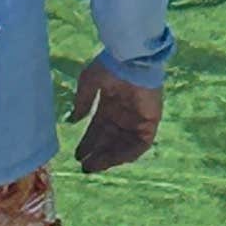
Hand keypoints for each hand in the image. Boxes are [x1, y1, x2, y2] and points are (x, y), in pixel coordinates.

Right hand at [72, 58, 162, 172]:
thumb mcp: (89, 82)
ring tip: (94, 166)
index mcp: (110, 104)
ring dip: (110, 157)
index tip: (79, 155)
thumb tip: (74, 120)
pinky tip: (112, 160)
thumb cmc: (110, 67)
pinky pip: (140, 144)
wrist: (132, 59)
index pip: (99, 129)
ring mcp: (138, 118)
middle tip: (85, 166)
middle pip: (110, 140)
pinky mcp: (151, 121)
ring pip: (124, 145)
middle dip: (98, 154)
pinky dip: (127, 154)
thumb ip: (82, 102)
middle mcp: (124, 114)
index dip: (89, 143)